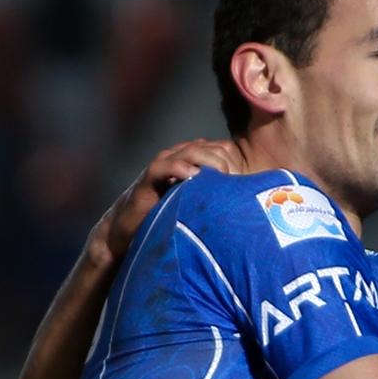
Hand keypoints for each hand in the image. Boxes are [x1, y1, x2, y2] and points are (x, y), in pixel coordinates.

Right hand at [96, 139, 241, 261]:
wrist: (131, 231)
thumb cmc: (170, 218)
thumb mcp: (200, 206)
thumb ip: (218, 198)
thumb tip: (245, 201)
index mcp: (194, 162)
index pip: (222, 149)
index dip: (236, 162)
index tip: (245, 182)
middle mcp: (179, 159)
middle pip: (211, 147)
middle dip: (226, 162)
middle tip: (235, 182)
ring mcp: (163, 166)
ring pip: (190, 151)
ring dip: (209, 160)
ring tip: (222, 175)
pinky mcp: (147, 180)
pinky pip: (162, 166)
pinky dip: (178, 168)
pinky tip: (192, 176)